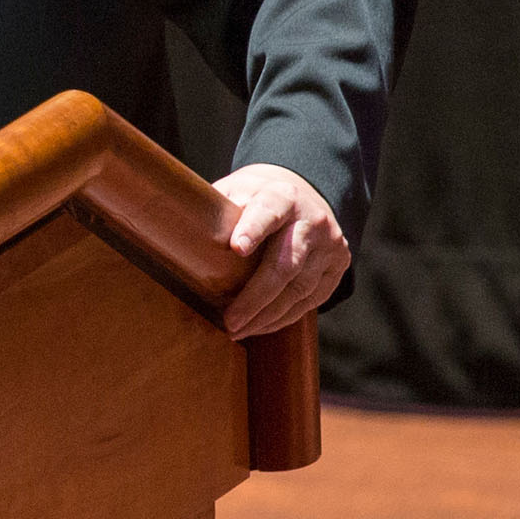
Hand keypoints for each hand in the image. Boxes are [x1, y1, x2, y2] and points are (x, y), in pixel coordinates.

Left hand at [213, 163, 349, 339]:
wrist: (303, 191)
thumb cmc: (258, 195)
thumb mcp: (238, 189)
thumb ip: (219, 208)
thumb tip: (182, 233)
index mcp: (282, 195)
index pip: (268, 211)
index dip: (253, 229)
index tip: (236, 248)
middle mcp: (312, 220)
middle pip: (284, 264)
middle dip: (255, 297)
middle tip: (230, 321)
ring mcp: (329, 246)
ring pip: (299, 289)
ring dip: (267, 315)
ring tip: (239, 330)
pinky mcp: (338, 267)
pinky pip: (311, 301)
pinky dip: (284, 316)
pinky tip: (263, 326)